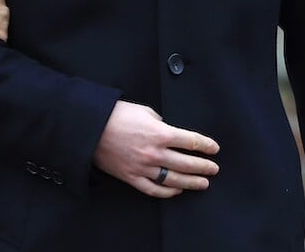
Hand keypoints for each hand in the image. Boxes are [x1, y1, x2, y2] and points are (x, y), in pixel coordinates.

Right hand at [93, 100, 219, 197]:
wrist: (90, 128)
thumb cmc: (116, 115)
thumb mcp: (144, 110)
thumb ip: (159, 122)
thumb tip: (167, 129)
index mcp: (160, 133)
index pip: (191, 141)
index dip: (205, 146)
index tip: (214, 148)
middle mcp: (155, 153)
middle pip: (187, 163)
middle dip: (204, 166)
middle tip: (214, 169)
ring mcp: (143, 168)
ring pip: (174, 180)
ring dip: (191, 182)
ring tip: (203, 183)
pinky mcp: (132, 177)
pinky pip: (154, 189)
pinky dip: (168, 192)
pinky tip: (177, 191)